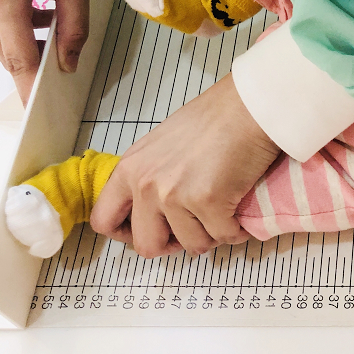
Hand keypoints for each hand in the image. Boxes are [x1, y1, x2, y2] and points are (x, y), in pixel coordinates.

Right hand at [0, 0, 90, 102]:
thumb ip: (75, 24)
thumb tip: (69, 63)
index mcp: (6, 0)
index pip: (20, 59)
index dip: (31, 88)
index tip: (41, 112)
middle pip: (8, 54)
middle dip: (34, 67)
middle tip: (63, 76)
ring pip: (2, 41)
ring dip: (30, 44)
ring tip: (57, 27)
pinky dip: (21, 28)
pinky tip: (43, 12)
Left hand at [91, 74, 280, 257]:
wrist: (249, 107)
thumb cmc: (216, 118)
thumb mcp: (164, 145)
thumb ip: (153, 175)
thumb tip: (160, 209)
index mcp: (130, 169)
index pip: (104, 220)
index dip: (129, 235)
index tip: (154, 231)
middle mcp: (145, 185)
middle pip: (146, 246)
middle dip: (174, 244)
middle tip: (194, 229)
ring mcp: (175, 196)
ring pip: (192, 245)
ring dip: (211, 235)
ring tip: (224, 213)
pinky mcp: (209, 202)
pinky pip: (223, 236)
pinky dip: (236, 231)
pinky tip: (242, 214)